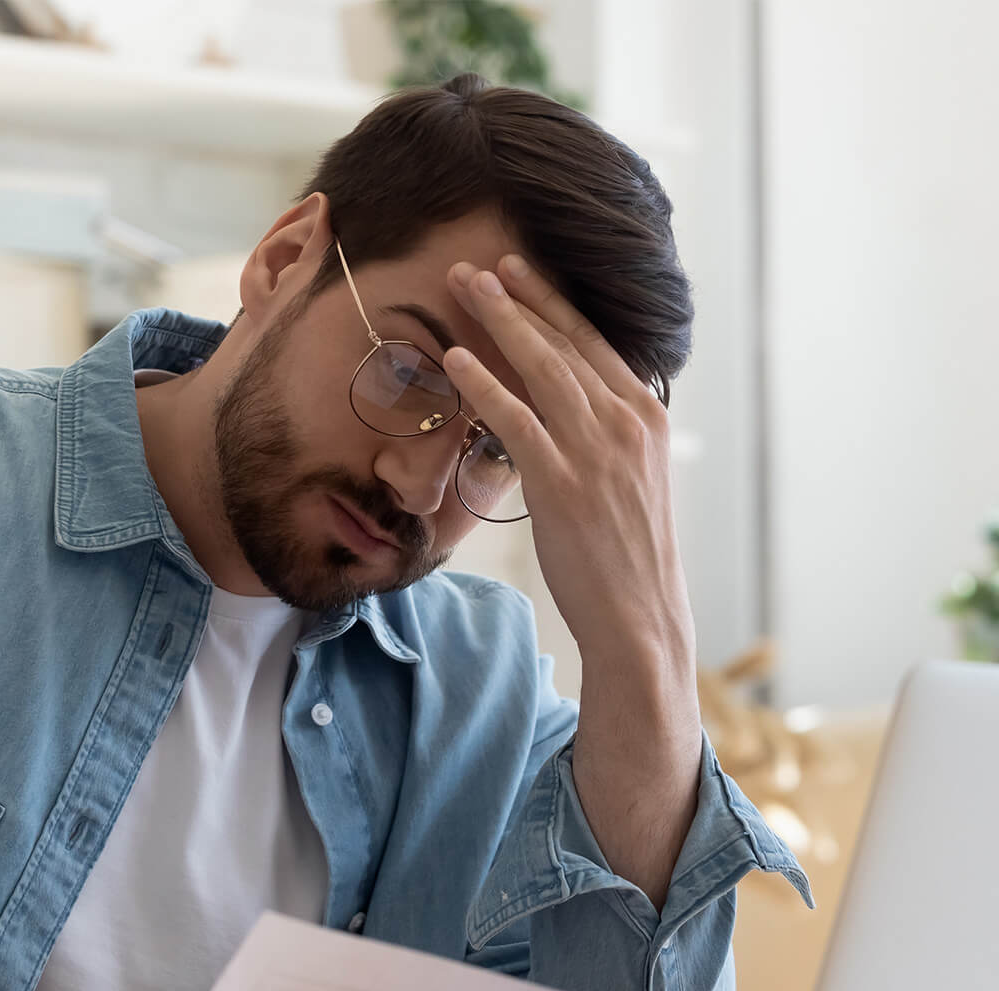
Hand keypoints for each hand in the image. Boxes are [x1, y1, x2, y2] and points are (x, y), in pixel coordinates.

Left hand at [443, 256, 695, 672]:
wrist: (639, 613)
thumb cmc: (628, 551)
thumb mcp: (630, 477)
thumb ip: (606, 434)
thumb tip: (570, 406)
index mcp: (645, 414)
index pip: (594, 342)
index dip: (552, 302)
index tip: (521, 270)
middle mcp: (625, 420)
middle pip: (564, 341)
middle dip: (518, 296)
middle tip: (478, 264)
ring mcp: (595, 449)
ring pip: (542, 366)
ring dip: (498, 320)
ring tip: (463, 286)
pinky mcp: (563, 482)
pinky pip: (517, 420)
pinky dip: (485, 385)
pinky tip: (457, 360)